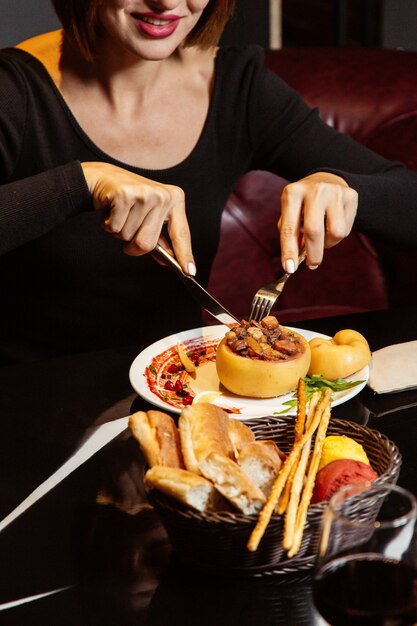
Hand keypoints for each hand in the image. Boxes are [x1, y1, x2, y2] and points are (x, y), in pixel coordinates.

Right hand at [81, 162, 195, 274]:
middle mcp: (163, 196)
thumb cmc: (130, 200)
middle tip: (127, 233)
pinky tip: (111, 210)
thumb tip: (167, 260)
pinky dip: (108, 224)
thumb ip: (159, 237)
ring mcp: (145, 194)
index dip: (185, 255)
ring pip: (128, 236)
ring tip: (120, 214)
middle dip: (132, 246)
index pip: (181, 234)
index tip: (190, 272)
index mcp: (175, 199)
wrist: (104, 177)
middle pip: (147, 243)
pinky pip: (114, 228)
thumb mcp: (150, 215)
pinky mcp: (125, 195)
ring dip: (119, 232)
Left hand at [278, 172, 357, 271]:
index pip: (289, 228)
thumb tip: (294, 260)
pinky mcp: (351, 196)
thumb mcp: (291, 212)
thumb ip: (291, 234)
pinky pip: (346, 228)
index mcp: (292, 193)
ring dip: (328, 243)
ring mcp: (334, 192)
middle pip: (314, 231)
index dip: (289, 251)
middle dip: (313, 254)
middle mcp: (314, 190)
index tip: (290, 268)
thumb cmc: (305, 203)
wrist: (328, 179)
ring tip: (323, 237)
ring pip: (335, 233)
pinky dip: (338, 236)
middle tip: (312, 264)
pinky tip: (333, 225)